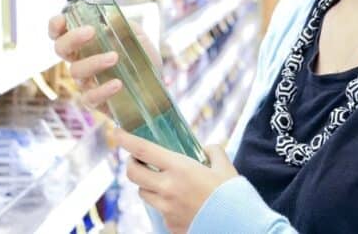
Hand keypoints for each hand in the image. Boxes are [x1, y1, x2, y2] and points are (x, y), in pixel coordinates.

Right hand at [48, 15, 160, 111]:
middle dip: (72, 38)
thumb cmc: (142, 60)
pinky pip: (89, 97)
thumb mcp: (137, 37)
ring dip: (94, 61)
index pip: (61, 32)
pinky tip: (117, 83)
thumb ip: (124, 26)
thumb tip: (111, 17)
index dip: (56, 25)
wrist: (156, 89)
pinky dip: (102, 89)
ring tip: (115, 57)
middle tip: (91, 32)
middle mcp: (81, 60)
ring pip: (75, 71)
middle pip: (61, 48)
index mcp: (86, 43)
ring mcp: (85, 82)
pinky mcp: (95, 101)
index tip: (63, 20)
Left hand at [117, 130, 237, 233]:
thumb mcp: (225, 166)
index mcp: (180, 168)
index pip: (143, 150)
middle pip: (133, 173)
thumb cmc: (233, 195)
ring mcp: (166, 209)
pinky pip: (158, 210)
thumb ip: (213, 152)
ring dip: (146, 184)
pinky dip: (163, 203)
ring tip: (161, 180)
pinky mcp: (169, 224)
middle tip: (138, 159)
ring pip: (142, 192)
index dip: (126, 140)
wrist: (240, 227)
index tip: (117, 132)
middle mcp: (168, 188)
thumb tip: (206, 149)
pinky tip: (179, 201)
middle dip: (131, 163)